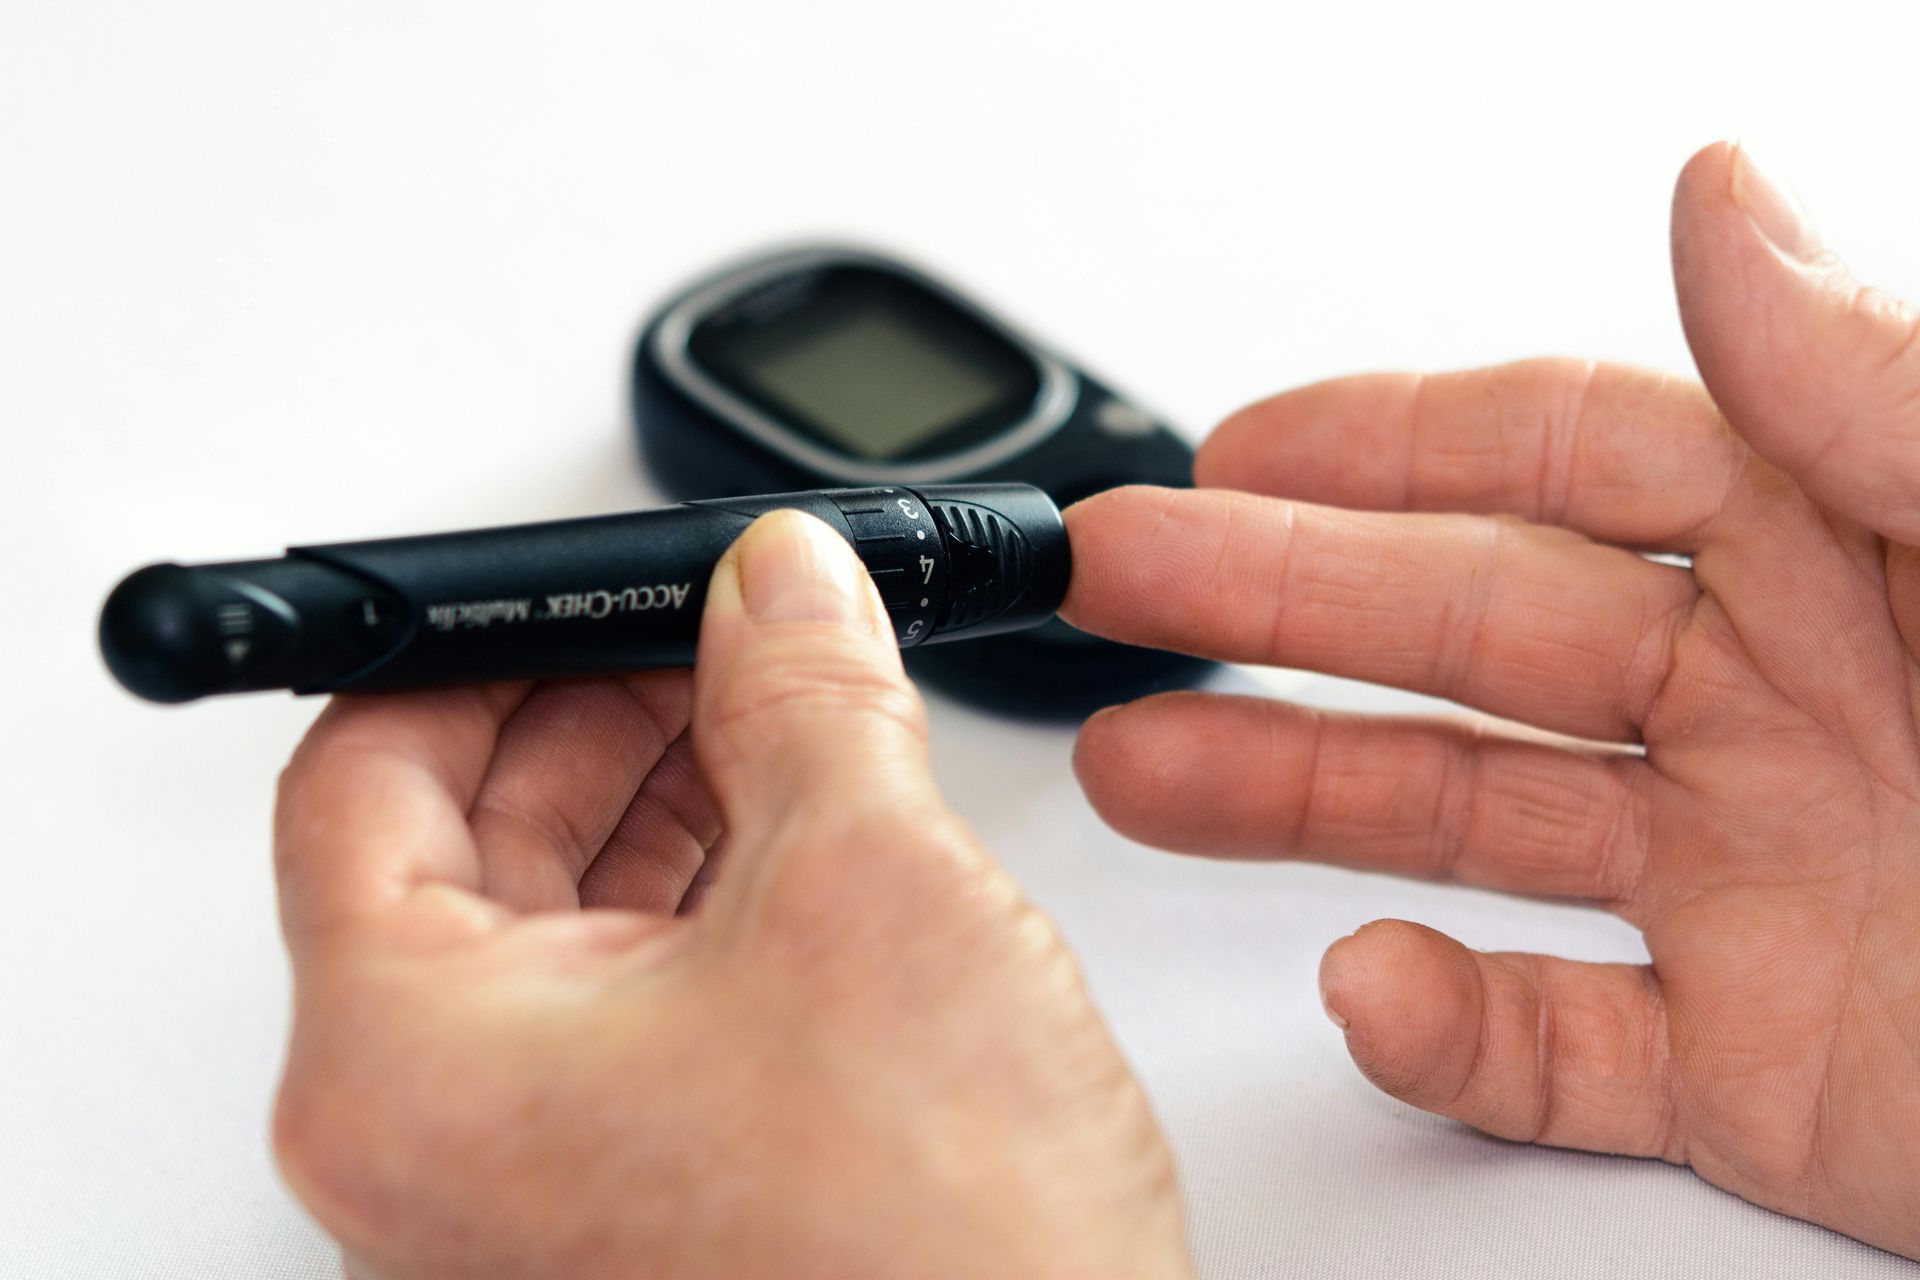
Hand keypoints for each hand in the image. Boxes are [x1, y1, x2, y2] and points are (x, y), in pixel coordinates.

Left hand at [270, 511, 1188, 1279]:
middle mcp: (431, 1148)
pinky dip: (702, 903)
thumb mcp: (869, 890)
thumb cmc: (939, 1271)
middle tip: (716, 630)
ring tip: (783, 713)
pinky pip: (625, 1010)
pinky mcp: (627, 1208)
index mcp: (409, 1068)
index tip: (589, 593)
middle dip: (601, 712)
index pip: (362, 774)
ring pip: (554, 926)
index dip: (482, 648)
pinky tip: (800, 834)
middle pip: (457, 844)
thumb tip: (780, 584)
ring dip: (664, 798)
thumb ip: (806, 692)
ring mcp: (526, 1191)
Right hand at [1063, 142, 1919, 1256]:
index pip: (1572, 460)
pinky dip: (1452, 1032)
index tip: (1232, 447)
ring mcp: (1764, 893)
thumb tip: (1719, 207)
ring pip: (1473, 829)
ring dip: (1296, 803)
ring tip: (1143, 774)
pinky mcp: (1772, 1077)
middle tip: (1118, 586)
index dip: (1387, 445)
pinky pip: (1566, 1046)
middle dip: (1275, 606)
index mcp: (1861, 549)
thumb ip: (1890, 395)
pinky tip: (1372, 990)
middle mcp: (1790, 708)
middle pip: (1472, 636)